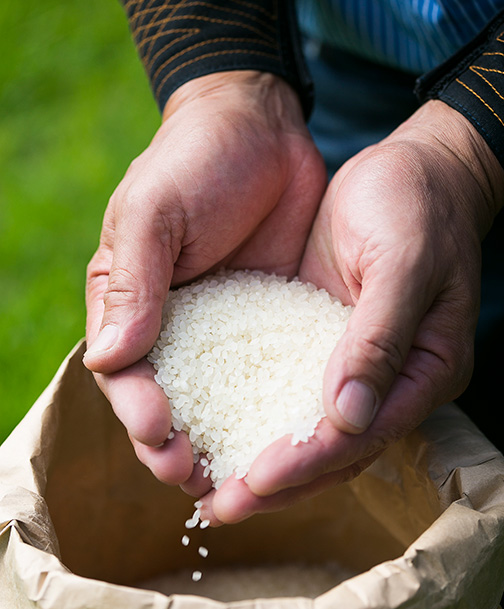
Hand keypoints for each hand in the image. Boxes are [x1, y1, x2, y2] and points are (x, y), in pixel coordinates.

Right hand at [83, 71, 325, 482]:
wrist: (261, 126)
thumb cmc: (194, 160)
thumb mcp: (154, 214)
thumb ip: (134, 284)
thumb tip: (108, 361)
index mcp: (128, 307)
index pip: (124, 377)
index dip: (139, 414)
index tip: (164, 437)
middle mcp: (171, 330)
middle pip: (169, 406)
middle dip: (179, 448)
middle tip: (202, 481)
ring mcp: (223, 334)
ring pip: (219, 405)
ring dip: (227, 445)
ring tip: (244, 481)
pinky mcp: (269, 327)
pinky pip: (269, 377)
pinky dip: (273, 411)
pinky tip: (290, 437)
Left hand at [201, 100, 503, 524]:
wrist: (413, 170)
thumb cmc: (417, 206)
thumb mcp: (403, 262)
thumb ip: (378, 339)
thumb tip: (346, 416)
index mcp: (424, 370)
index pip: (362, 433)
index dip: (308, 462)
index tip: (254, 482)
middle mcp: (392, 381)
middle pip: (334, 451)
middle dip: (276, 484)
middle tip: (217, 509)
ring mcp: (357, 367)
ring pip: (308, 432)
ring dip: (262, 464)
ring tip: (209, 490)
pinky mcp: (324, 344)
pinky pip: (289, 392)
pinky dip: (255, 418)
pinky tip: (215, 431)